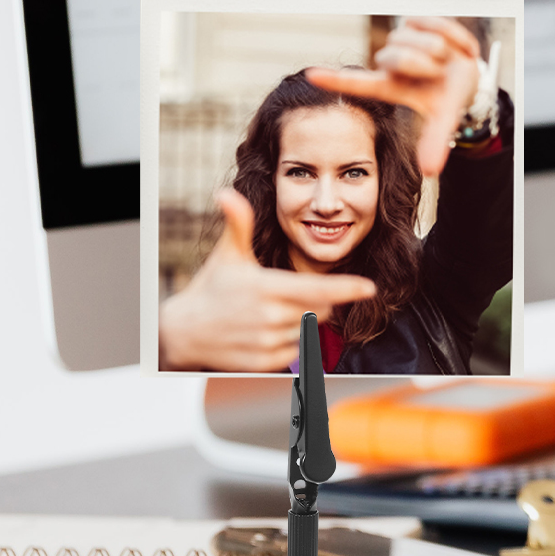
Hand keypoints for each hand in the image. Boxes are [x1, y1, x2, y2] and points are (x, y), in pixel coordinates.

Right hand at [158, 189, 375, 371]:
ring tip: (268, 313)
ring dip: (300, 320)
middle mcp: (270, 317)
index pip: (319, 289)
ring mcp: (268, 342)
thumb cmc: (212, 288)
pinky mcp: (265, 363)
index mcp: (267, 288)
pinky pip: (296, 350)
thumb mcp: (227, 255)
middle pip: (321, 308)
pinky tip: (265, 331)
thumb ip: (238, 224)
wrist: (185, 331)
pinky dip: (289, 340)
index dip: (347, 288)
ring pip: (308, 329)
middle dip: (315, 299)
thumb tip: (227, 192)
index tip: (369, 287)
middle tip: (285, 293)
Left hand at [306, 17, 482, 176]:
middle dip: (424, 65)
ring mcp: (401, 39)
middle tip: (440, 73)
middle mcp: (390, 62)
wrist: (471, 74)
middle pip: (397, 58)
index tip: (310, 76)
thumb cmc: (448, 96)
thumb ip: (434, 142)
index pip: (357, 83)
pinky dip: (453, 37)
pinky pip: (434, 23)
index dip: (335, 80)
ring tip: (447, 61)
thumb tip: (430, 172)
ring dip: (441, 52)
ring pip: (418, 41)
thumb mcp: (443, 119)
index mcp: (389, 85)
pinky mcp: (416, 20)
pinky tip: (456, 47)